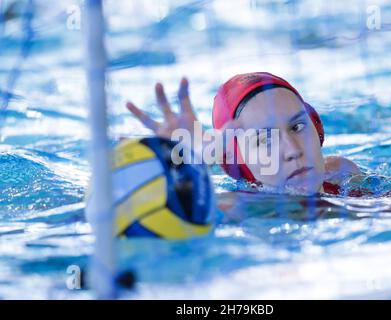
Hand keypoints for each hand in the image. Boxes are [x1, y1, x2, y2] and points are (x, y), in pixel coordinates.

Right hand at [127, 77, 241, 162]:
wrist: (201, 165)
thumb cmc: (209, 151)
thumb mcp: (220, 141)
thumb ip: (228, 131)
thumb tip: (240, 122)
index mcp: (188, 118)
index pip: (183, 99)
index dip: (183, 89)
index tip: (184, 78)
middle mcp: (174, 123)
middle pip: (165, 105)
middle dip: (161, 95)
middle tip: (159, 84)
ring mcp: (164, 133)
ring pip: (148, 120)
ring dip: (138, 112)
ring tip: (127, 103)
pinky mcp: (158, 144)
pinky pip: (143, 141)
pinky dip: (130, 141)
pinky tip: (118, 139)